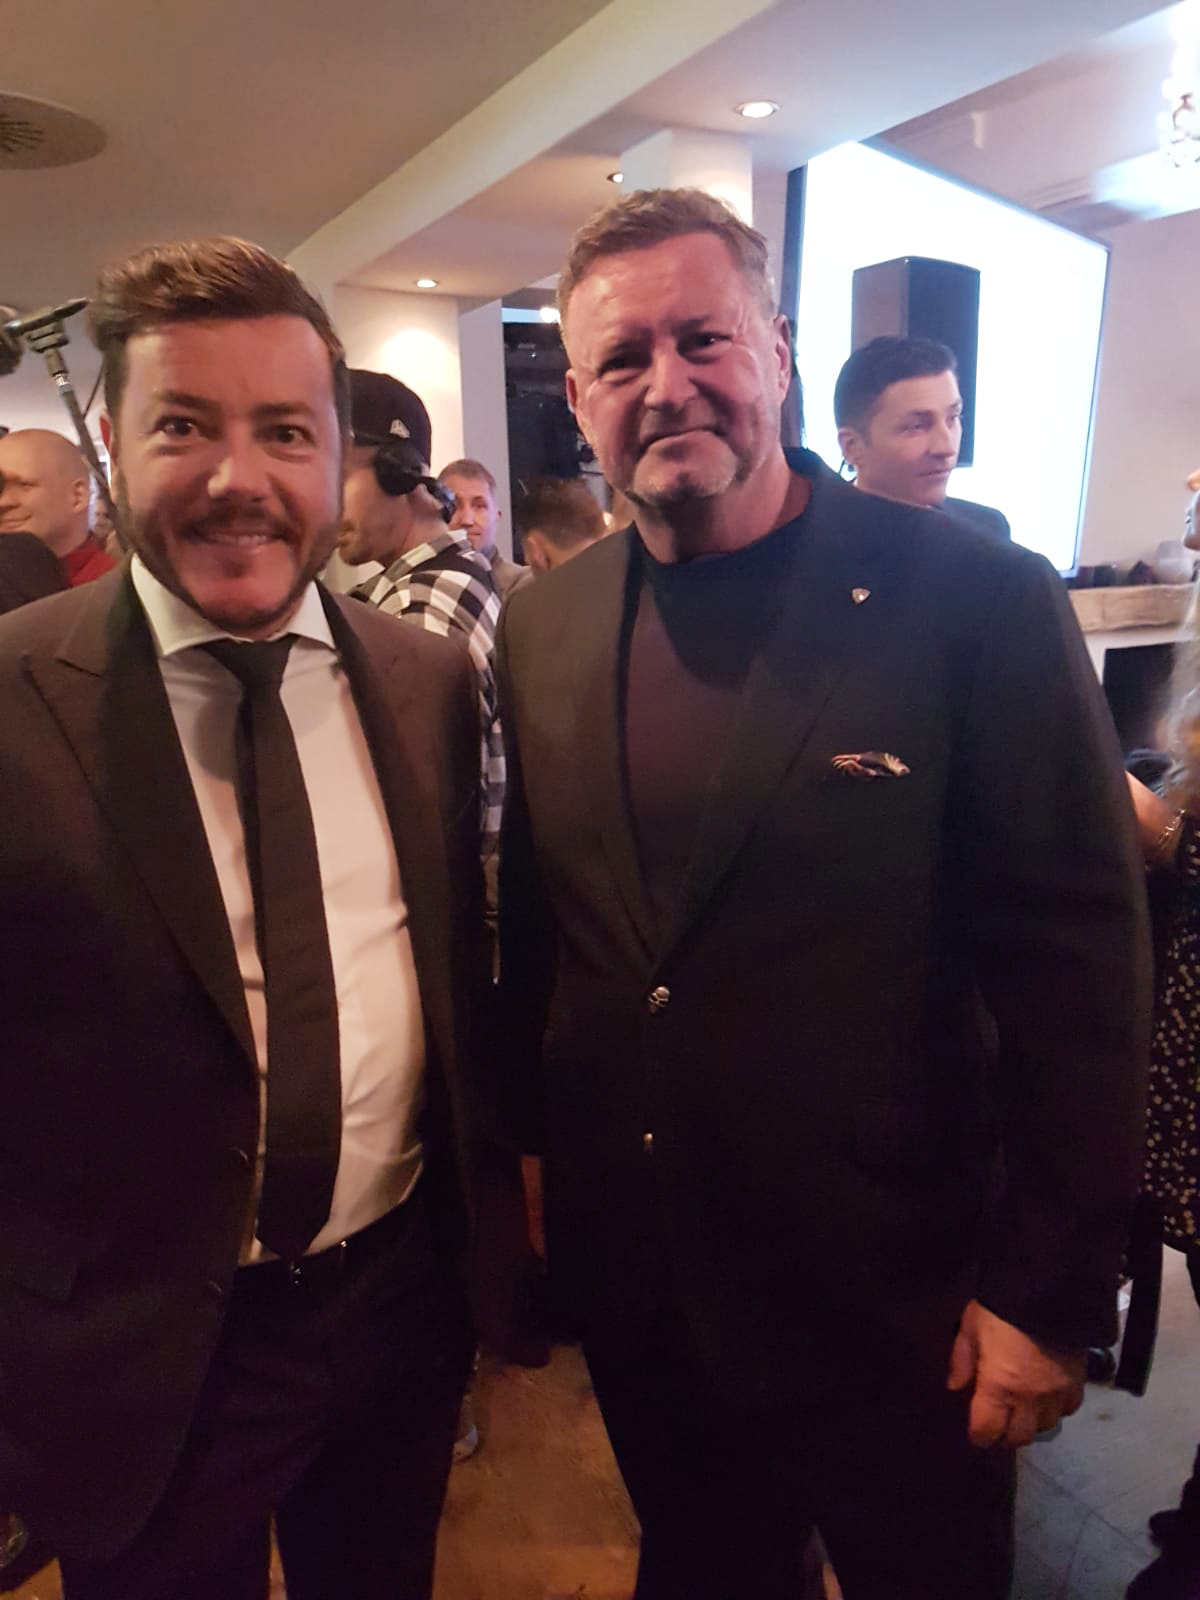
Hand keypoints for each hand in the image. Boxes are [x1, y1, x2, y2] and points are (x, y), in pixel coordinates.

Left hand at [947, 1299, 1084, 1447]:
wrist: (1048, 1288)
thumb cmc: (1001, 1308)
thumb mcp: (971, 1327)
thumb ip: (961, 1360)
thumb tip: (955, 1386)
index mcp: (999, 1387)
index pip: (988, 1431)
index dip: (979, 1436)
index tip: (975, 1431)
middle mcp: (1030, 1399)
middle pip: (1019, 1437)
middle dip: (1005, 1435)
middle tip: (997, 1424)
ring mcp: (1057, 1393)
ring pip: (1045, 1426)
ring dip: (1031, 1423)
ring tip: (1021, 1410)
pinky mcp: (1079, 1382)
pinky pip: (1068, 1409)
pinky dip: (1056, 1408)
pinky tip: (1047, 1396)